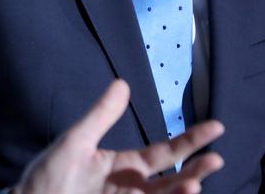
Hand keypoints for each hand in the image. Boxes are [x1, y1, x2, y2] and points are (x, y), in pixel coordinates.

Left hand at [13, 80, 224, 193]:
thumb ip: (101, 115)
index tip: (216, 126)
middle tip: (216, 159)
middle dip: (196, 169)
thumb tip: (123, 82)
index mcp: (124, 165)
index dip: (190, 140)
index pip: (165, 153)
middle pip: (173, 179)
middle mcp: (132, 187)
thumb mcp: (76, 140)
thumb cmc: (47, 175)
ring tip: (195, 186)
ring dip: (181, 192)